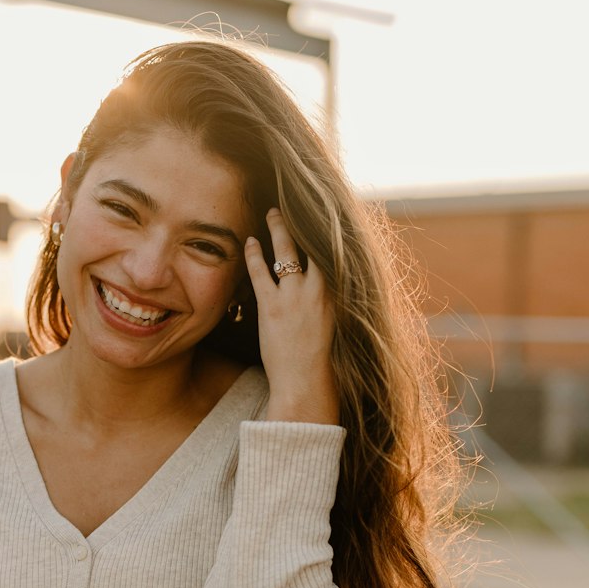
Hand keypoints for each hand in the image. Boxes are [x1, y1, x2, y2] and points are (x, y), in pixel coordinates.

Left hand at [244, 207, 338, 423]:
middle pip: (313, 244)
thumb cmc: (322, 362)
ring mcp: (296, 297)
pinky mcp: (273, 307)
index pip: (335, 254)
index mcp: (339, 295)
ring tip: (271, 213)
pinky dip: (254, 255)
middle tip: (293, 204)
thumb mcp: (337, 327)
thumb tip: (328, 294)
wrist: (306, 384)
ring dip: (278, 229)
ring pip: (287, 252)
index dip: (328, 233)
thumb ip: (333, 304)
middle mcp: (321, 290)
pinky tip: (249, 242)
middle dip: (303, 221)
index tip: (323, 216)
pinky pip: (261, 272)